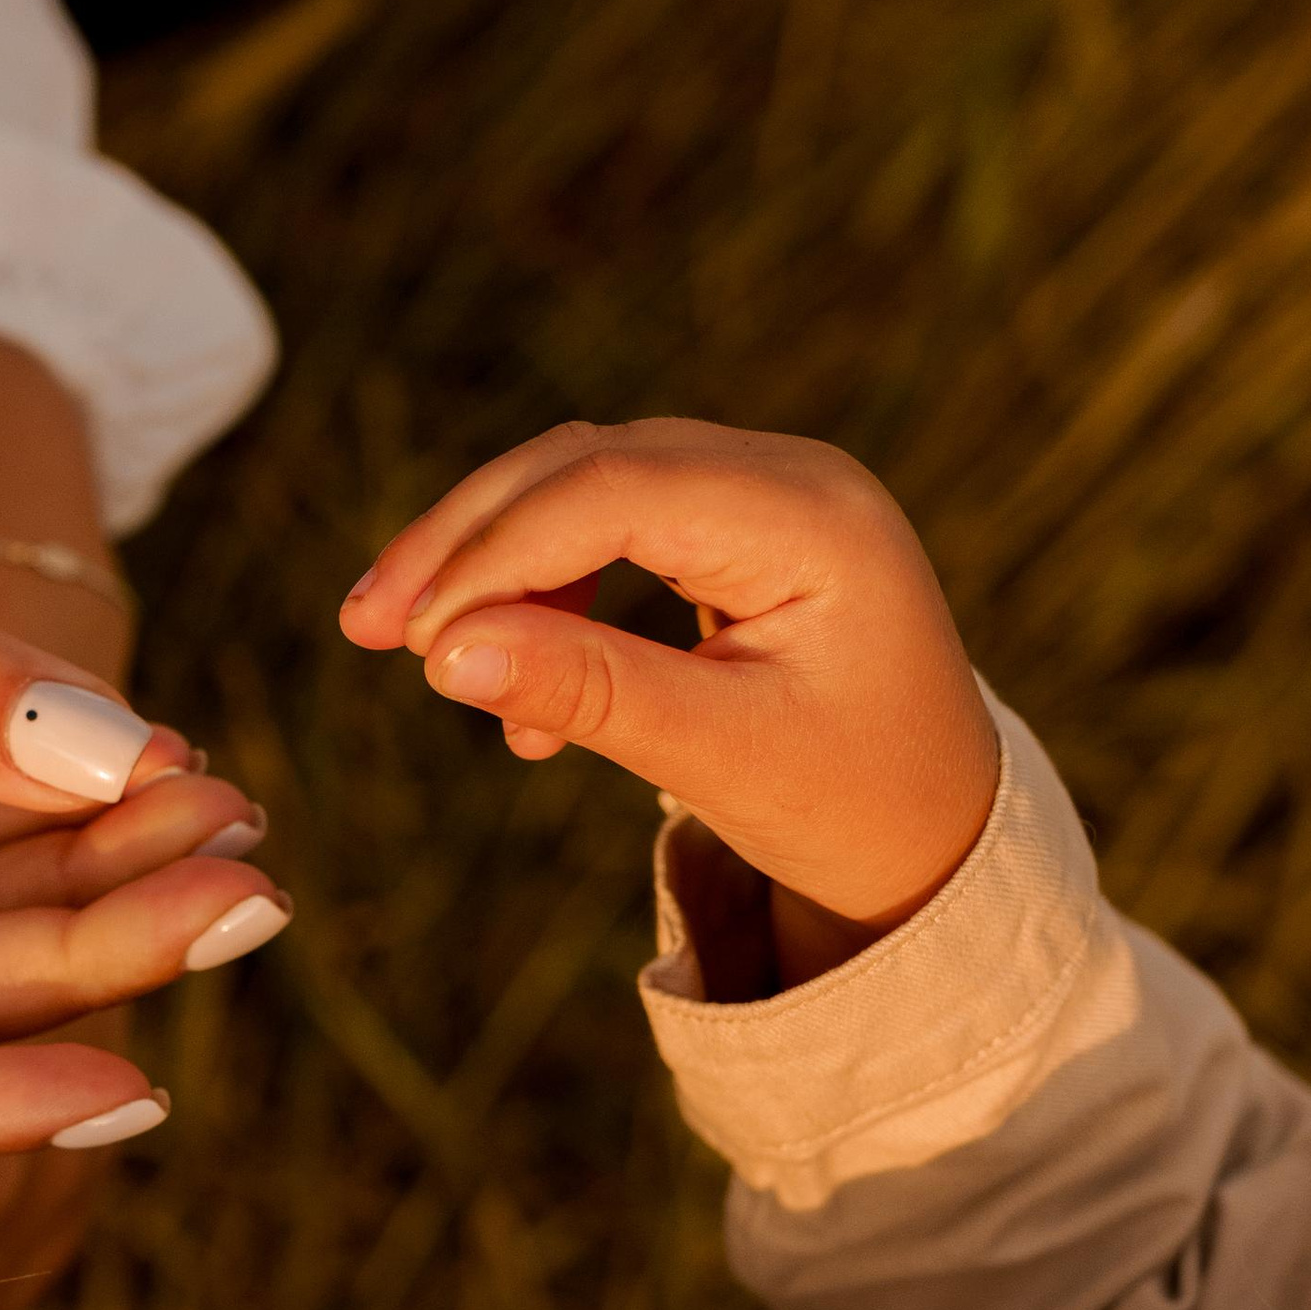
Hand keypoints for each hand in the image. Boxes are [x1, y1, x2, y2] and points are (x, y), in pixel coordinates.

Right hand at [341, 417, 999, 986]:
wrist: (945, 845)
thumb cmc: (858, 807)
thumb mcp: (722, 758)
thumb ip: (588, 694)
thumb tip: (441, 654)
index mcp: (812, 516)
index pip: (613, 488)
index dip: (492, 552)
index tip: (406, 636)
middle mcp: (792, 478)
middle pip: (587, 464)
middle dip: (469, 542)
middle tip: (364, 625)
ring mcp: (768, 496)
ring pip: (587, 487)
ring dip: (496, 566)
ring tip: (424, 661)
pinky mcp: (741, 533)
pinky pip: (615, 528)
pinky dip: (549, 594)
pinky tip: (517, 689)